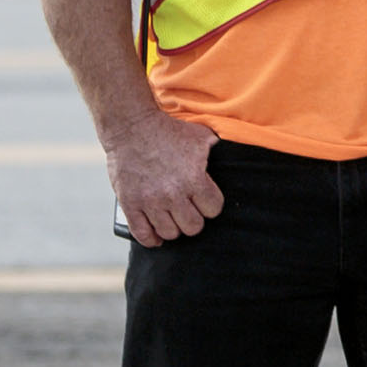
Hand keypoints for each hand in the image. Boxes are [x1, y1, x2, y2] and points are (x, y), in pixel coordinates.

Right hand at [102, 109, 222, 247]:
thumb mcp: (202, 137)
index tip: (206, 201)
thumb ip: (218, 151)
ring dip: (173, 228)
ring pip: (170, 233)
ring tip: (173, 219)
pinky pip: (142, 234)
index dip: (211, 206)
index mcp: (194, 178)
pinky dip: (151, 239)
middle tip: (189, 211)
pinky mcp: (130, 204)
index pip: (213, 209)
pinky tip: (156, 235)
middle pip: (193, 226)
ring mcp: (150, 201)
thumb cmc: (170, 131)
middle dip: (194, 220)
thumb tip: (236, 156)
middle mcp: (173, 193)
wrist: (133, 128)